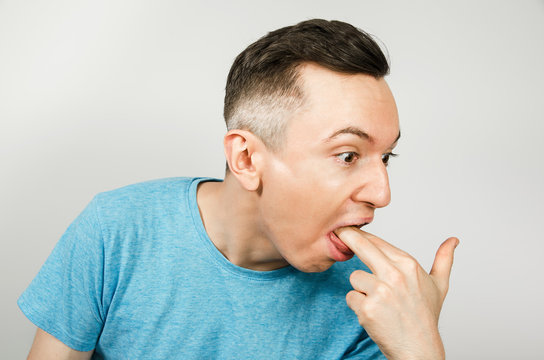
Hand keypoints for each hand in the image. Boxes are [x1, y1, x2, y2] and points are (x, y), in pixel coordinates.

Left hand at [334, 227, 458, 359]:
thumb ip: (443, 260)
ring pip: (354, 277)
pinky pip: (351, 297)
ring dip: (361, 290)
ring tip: (379, 302)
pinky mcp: (367, 308)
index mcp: (408, 265)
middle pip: (361, 245)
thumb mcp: (439, 286)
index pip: (377, 241)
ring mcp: (380, 291)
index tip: (350, 229)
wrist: (418, 349)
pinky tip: (374, 314)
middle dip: (346, 236)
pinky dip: (358, 306)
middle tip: (337, 232)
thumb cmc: (425, 317)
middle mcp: (395, 275)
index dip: (361, 234)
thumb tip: (453, 240)